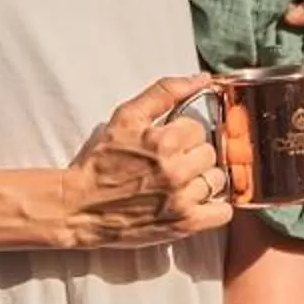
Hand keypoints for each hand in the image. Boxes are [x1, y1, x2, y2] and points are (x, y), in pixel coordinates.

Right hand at [63, 75, 234, 246]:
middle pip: (210, 154)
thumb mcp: (127, 116)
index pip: (199, 128)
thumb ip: (165, 92)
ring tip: (181, 182)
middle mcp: (176, 171)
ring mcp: (182, 200)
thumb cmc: (102, 162)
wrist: (80, 206)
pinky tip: (196, 201)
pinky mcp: (184, 225)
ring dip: (203, 180)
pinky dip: (215, 207)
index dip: (183, 134)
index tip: (168, 143)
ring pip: (217, 180)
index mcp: (164, 141)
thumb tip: (203, 78)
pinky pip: (223, 212)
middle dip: (193, 156)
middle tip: (172, 163)